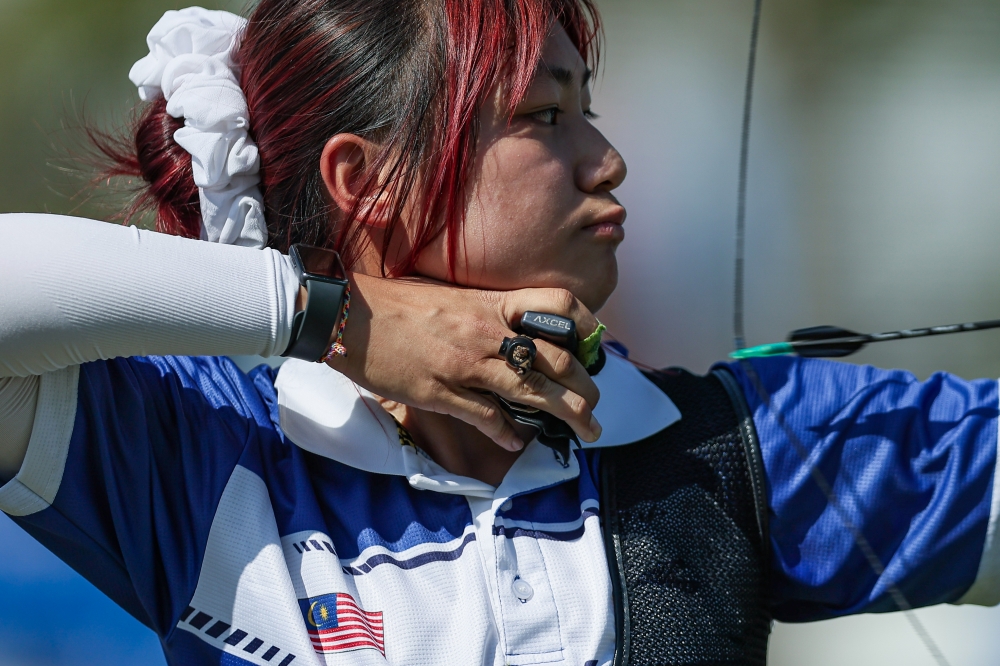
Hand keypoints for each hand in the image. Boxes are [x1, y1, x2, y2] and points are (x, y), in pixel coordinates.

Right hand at [325, 274, 602, 450]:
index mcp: (489, 303)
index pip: (556, 304)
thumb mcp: (450, 296)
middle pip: (555, 358)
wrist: (348, 317)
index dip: (586, 324)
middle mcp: (485, 333)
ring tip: (585, 430)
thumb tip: (514, 331)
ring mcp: (465, 365)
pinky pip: (486, 417)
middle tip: (595, 404)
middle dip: (585, 385)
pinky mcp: (441, 393)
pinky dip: (507, 432)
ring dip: (566, 414)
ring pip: (532, 392)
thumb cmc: (396, 304)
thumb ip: (485, 312)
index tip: (597, 343)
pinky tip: (518, 442)